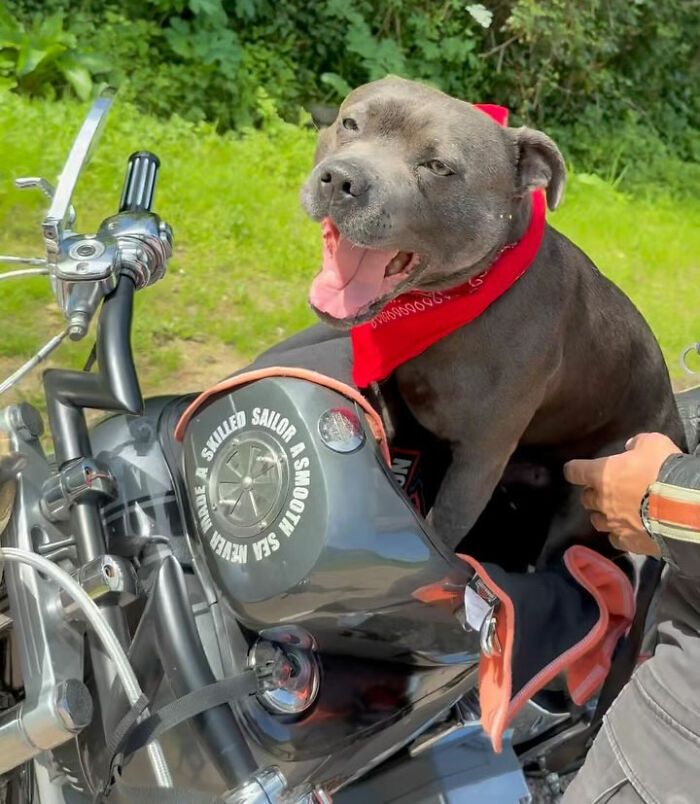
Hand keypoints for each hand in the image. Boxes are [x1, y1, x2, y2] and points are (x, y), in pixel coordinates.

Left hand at [563, 433, 681, 555]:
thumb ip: (637, 444)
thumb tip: (631, 447)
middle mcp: (602, 500)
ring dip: (603, 515)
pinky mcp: (628, 541)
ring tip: (614, 512)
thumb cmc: (663, 470)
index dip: (575, 470)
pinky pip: (616, 539)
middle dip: (594, 494)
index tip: (576, 470)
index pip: (575, 471)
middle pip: (586, 498)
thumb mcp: (653, 443)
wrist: (683, 506)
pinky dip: (620, 534)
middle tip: (607, 490)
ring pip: (597, 521)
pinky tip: (628, 531)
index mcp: (602, 474)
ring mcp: (614, 523)